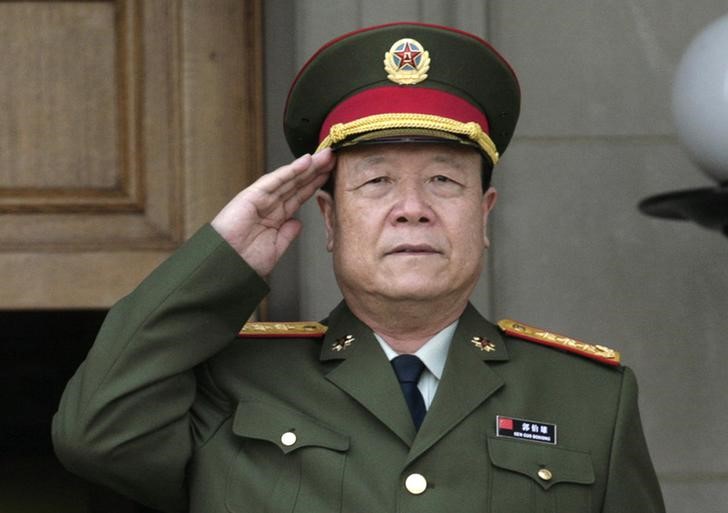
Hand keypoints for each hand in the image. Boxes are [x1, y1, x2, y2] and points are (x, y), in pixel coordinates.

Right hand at [211, 149, 334, 277]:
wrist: (227, 268)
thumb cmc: (245, 262)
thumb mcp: (275, 248)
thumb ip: (287, 234)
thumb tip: (298, 223)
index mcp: (275, 217)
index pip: (299, 196)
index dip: (315, 184)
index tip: (331, 174)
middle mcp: (269, 205)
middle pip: (297, 184)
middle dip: (315, 171)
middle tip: (333, 158)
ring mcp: (261, 199)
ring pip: (289, 179)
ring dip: (307, 167)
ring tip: (325, 156)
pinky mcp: (251, 196)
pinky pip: (274, 181)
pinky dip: (290, 170)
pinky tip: (305, 162)